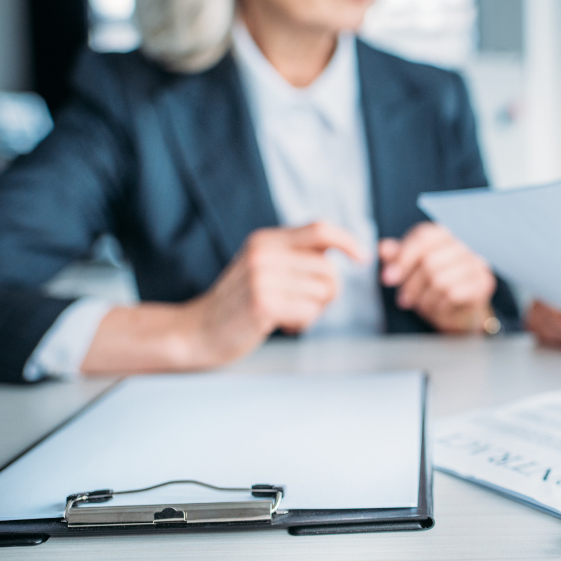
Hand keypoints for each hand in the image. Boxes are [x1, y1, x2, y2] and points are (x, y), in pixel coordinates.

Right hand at [191, 222, 366, 360]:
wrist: (197, 331)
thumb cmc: (238, 303)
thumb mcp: (261, 266)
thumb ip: (294, 255)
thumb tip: (342, 249)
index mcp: (265, 240)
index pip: (319, 229)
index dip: (347, 241)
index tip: (362, 257)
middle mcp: (263, 253)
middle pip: (328, 269)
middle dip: (327, 292)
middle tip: (304, 304)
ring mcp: (262, 277)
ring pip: (322, 292)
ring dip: (313, 310)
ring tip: (287, 313)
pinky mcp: (263, 303)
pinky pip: (309, 312)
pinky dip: (302, 322)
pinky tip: (281, 324)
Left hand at [379, 223, 494, 332]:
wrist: (460, 310)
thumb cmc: (434, 285)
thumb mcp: (412, 269)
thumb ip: (398, 256)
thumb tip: (383, 248)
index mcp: (446, 233)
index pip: (423, 237)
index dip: (402, 258)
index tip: (388, 278)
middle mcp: (466, 242)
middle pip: (429, 261)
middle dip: (411, 285)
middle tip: (403, 300)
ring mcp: (477, 262)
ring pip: (439, 280)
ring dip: (424, 298)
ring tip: (421, 305)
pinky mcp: (484, 283)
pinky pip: (452, 294)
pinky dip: (439, 306)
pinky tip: (438, 308)